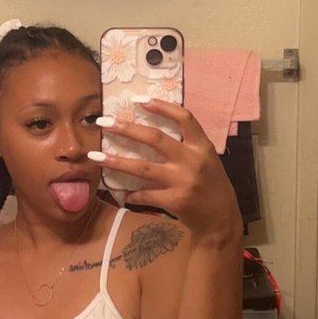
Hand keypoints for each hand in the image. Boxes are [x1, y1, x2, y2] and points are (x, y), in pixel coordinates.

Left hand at [97, 100, 242, 245]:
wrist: (221, 219)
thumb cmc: (211, 187)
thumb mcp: (207, 161)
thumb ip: (187, 147)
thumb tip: (152, 134)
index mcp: (202, 146)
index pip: (183, 118)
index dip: (161, 106)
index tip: (139, 100)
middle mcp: (192, 160)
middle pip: (154, 138)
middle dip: (127, 129)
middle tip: (104, 122)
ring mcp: (182, 181)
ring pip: (142, 168)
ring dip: (116, 162)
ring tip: (97, 157)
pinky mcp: (174, 201)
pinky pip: (145, 195)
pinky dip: (132, 194)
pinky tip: (123, 194)